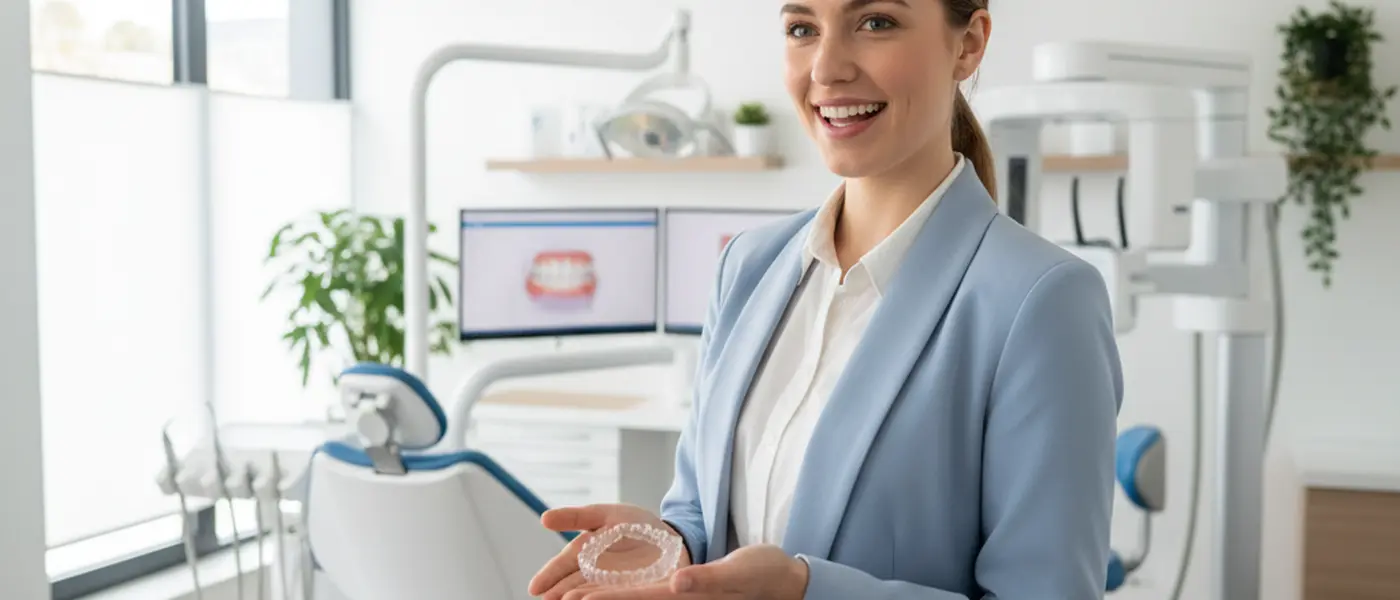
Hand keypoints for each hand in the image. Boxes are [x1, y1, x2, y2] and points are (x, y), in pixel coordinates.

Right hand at [528, 503, 691, 599]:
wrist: (671, 537)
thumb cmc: (634, 526)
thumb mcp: (605, 514)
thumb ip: (576, 517)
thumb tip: (544, 519)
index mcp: (587, 555)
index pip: (564, 566)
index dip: (549, 576)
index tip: (534, 588)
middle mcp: (598, 575)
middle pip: (576, 585)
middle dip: (562, 593)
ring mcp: (618, 586)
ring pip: (597, 594)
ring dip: (585, 597)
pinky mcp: (641, 591)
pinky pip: (627, 595)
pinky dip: (615, 598)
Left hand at [555, 544, 808, 599]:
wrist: (786, 580)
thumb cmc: (764, 574)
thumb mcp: (737, 573)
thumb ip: (707, 580)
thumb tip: (677, 583)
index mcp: (686, 597)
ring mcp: (685, 599)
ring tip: (577, 598)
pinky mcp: (691, 595)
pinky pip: (656, 595)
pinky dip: (632, 596)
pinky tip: (618, 593)